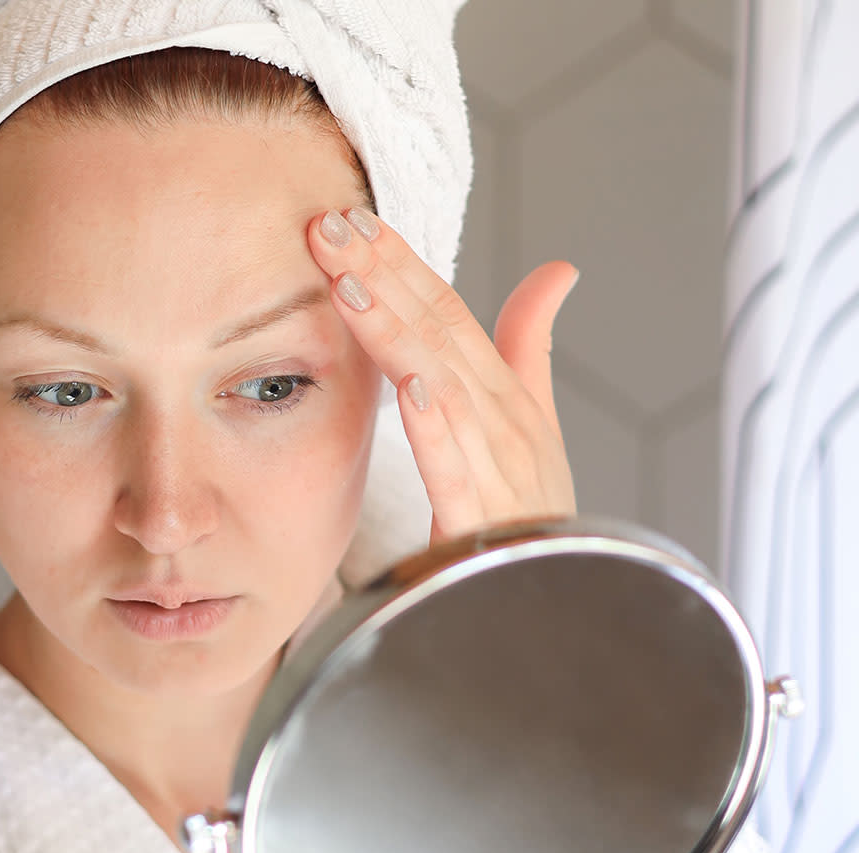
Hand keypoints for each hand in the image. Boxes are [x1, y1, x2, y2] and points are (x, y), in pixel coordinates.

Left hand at [308, 208, 577, 544]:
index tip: (352, 221)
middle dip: (385, 276)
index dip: (403, 265)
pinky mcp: (486, 522)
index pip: (448, 316)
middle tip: (330, 227)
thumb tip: (556, 271)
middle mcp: (505, 421)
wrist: (555, 599)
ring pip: (444, 387)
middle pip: (440, 335)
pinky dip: (438, 430)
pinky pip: (460, 472)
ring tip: (349, 288)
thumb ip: (530, 348)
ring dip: (398, 335)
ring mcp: (499, 469)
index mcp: (505, 397)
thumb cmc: (535, 513)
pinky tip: (410, 391)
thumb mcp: (533, 426)